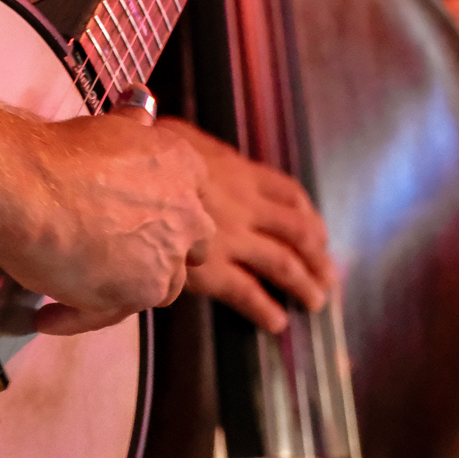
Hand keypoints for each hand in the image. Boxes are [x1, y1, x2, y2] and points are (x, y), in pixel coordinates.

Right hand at [13, 106, 214, 336]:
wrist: (31, 187)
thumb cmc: (63, 151)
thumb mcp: (111, 127)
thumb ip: (135, 128)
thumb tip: (141, 110)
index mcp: (185, 167)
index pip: (191, 197)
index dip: (166, 209)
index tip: (135, 213)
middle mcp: (187, 214)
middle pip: (189, 246)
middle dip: (161, 252)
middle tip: (115, 252)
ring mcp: (166, 259)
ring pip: (161, 286)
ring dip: (127, 288)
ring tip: (79, 284)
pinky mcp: (138, 294)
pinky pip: (110, 314)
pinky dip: (77, 315)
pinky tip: (46, 314)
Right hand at [161, 120, 334, 333]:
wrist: (130, 187)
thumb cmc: (144, 153)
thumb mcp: (171, 134)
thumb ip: (192, 143)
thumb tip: (183, 141)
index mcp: (239, 170)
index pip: (287, 191)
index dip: (307, 213)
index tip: (318, 230)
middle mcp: (246, 205)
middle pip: (296, 231)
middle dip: (316, 254)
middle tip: (328, 273)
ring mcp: (232, 240)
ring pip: (282, 264)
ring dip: (304, 284)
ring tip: (316, 301)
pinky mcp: (212, 271)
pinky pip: (247, 293)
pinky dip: (264, 309)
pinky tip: (276, 323)